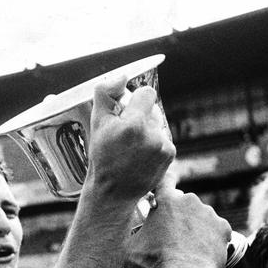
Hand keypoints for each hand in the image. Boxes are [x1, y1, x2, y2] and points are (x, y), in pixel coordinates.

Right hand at [85, 76, 175, 201]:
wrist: (114, 191)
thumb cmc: (102, 156)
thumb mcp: (96, 123)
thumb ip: (105, 93)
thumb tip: (122, 76)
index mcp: (134, 124)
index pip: (147, 93)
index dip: (135, 100)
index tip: (126, 110)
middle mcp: (152, 134)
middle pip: (152, 109)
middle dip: (139, 116)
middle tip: (124, 134)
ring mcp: (163, 145)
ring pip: (157, 124)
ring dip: (147, 130)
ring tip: (131, 147)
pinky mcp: (170, 155)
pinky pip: (163, 137)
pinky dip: (154, 143)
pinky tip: (140, 155)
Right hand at [124, 172, 231, 267]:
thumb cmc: (153, 261)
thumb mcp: (129, 246)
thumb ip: (128, 235)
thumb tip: (117, 237)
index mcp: (165, 200)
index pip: (165, 180)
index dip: (164, 185)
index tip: (164, 191)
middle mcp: (189, 201)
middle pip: (184, 202)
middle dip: (179, 215)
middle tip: (172, 234)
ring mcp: (208, 213)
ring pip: (201, 216)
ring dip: (196, 227)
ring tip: (188, 247)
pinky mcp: (223, 227)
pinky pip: (217, 230)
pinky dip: (212, 238)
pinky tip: (202, 251)